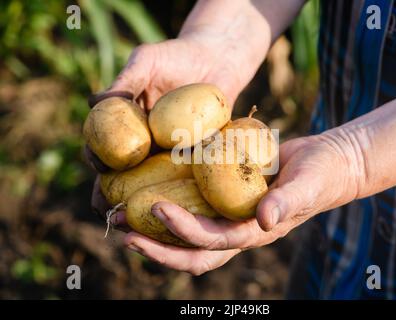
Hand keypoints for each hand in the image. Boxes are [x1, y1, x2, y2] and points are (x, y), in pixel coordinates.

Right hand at [88, 29, 258, 217]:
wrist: (216, 59)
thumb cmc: (177, 56)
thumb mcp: (147, 61)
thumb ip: (125, 81)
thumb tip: (93, 103)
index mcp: (126, 125)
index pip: (104, 147)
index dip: (98, 161)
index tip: (99, 169)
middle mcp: (145, 143)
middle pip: (125, 174)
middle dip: (116, 196)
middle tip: (115, 214)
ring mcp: (169, 152)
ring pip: (154, 182)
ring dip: (146, 203)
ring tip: (143, 224)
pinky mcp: (195, 155)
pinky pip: (187, 176)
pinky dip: (182, 194)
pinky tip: (182, 211)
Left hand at [116, 134, 360, 274]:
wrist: (325, 163)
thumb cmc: (321, 173)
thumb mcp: (309, 183)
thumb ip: (289, 201)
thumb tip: (264, 220)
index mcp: (255, 233)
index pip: (214, 240)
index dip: (184, 231)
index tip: (156, 209)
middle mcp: (238, 230)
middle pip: (192, 253)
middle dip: (157, 248)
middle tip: (122, 231)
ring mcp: (230, 217)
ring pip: (186, 237)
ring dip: (154, 232)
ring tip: (121, 217)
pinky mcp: (225, 200)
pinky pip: (193, 209)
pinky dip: (168, 208)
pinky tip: (146, 191)